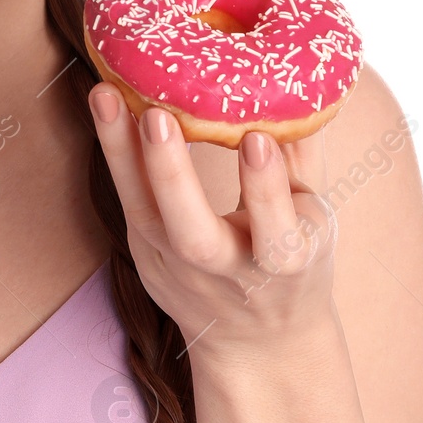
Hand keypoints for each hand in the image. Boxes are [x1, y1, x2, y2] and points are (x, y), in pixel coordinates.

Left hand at [87, 83, 340, 362]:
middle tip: (157, 115)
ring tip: (105, 95)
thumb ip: (304, 157)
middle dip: (173, 177)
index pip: (277, 237)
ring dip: (121, 152)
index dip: (265, 190)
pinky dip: (116, 153)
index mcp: (287, 265)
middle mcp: (228, 274)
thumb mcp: (317, 218)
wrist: (260, 344)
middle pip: (194, 237)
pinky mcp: (144, 258)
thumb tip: (307, 78)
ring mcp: (178, 270)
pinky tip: (105, 105)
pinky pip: (127, 200)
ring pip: (144, 216)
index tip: (257, 139)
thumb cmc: (295, 259)